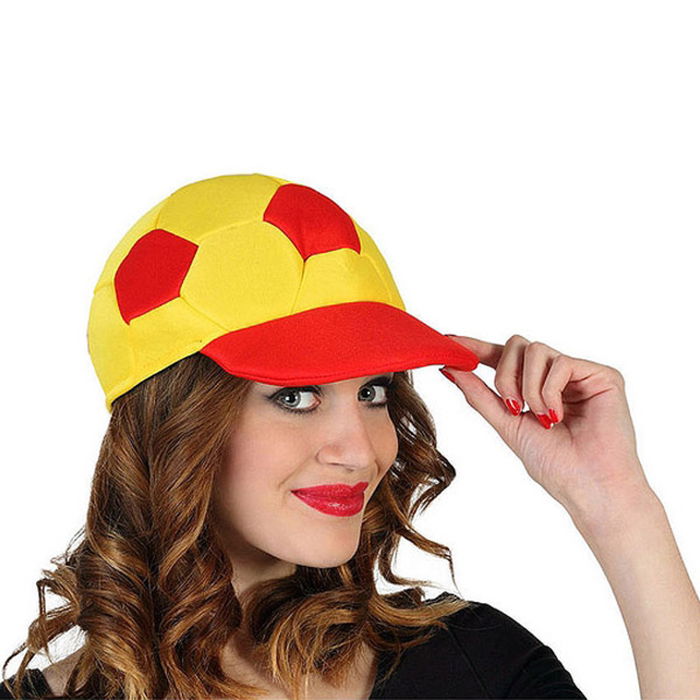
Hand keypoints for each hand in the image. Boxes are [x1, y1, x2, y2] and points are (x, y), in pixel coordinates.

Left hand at [440, 334, 652, 518]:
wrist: (589, 488)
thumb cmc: (555, 465)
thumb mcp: (506, 424)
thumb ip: (480, 395)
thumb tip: (450, 368)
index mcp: (534, 387)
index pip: (501, 358)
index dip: (475, 348)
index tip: (448, 341)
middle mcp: (556, 375)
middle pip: (515, 345)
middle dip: (505, 376)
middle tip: (514, 408)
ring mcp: (580, 373)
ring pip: (534, 349)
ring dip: (528, 388)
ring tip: (542, 418)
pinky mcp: (603, 375)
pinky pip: (560, 363)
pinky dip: (549, 391)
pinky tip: (558, 416)